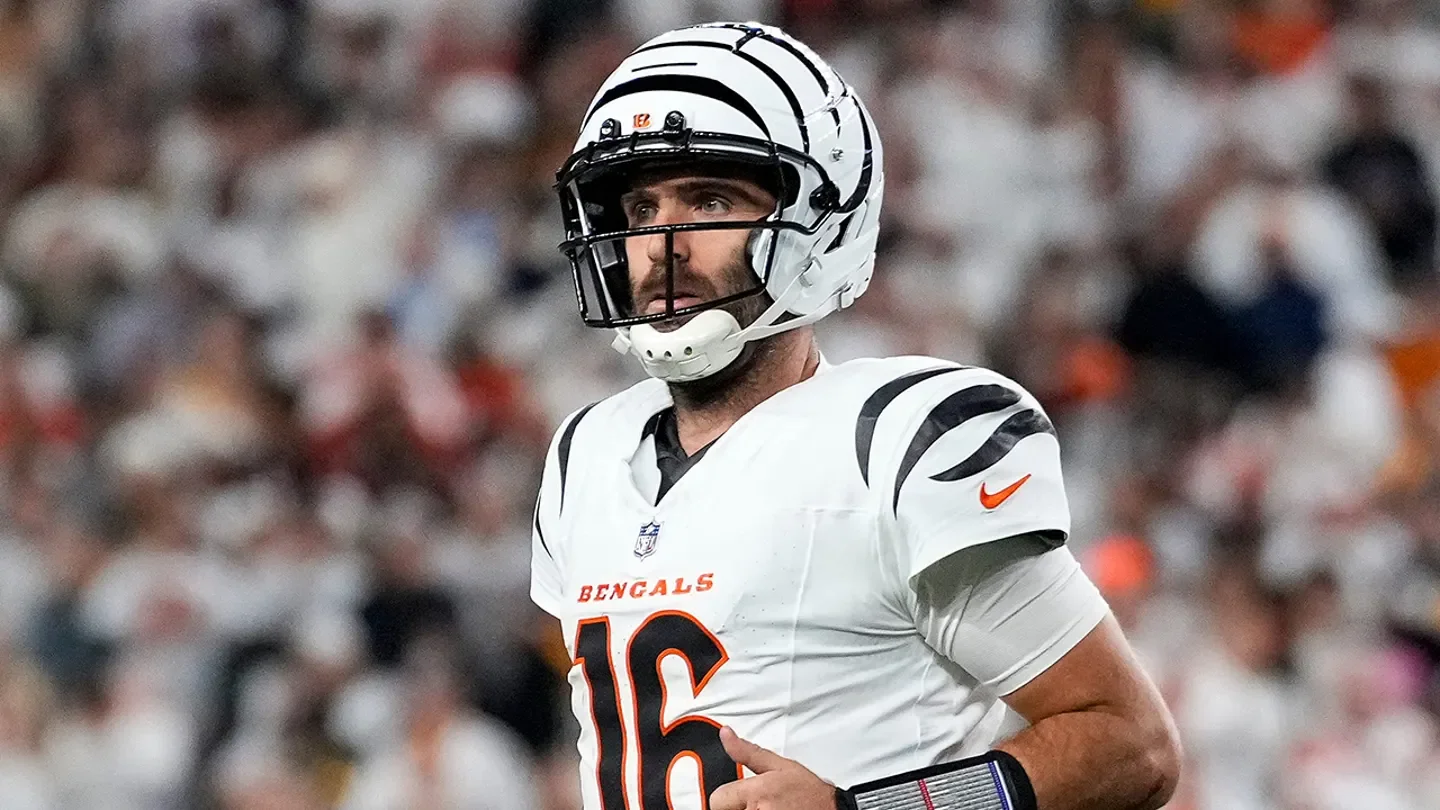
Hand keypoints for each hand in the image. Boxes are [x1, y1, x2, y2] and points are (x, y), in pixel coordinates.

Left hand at [709, 726, 836, 809]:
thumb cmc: (809, 793)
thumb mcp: (779, 765)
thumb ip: (747, 752)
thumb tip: (726, 734)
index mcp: (756, 792)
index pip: (717, 799)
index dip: (727, 797)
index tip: (740, 797)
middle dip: (738, 807)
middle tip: (758, 804)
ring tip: (765, 809)